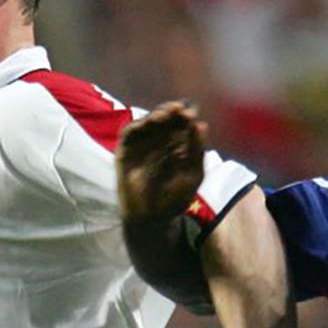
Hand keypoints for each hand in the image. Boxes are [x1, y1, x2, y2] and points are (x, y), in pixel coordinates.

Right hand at [116, 101, 206, 220]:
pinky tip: (147, 122)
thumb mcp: (193, 174)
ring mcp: (142, 144)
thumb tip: (201, 124)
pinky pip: (129, 133)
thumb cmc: (176, 198)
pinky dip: (137, 125)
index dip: (186, 116)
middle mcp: (160, 141)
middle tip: (179, 109)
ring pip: (148, 122)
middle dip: (172, 112)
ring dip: (156, 115)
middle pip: (165, 119)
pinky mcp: (126, 151)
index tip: (191, 113)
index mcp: (178, 144)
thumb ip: (197, 150)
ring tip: (165, 115)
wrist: (153, 218)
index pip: (182, 124)